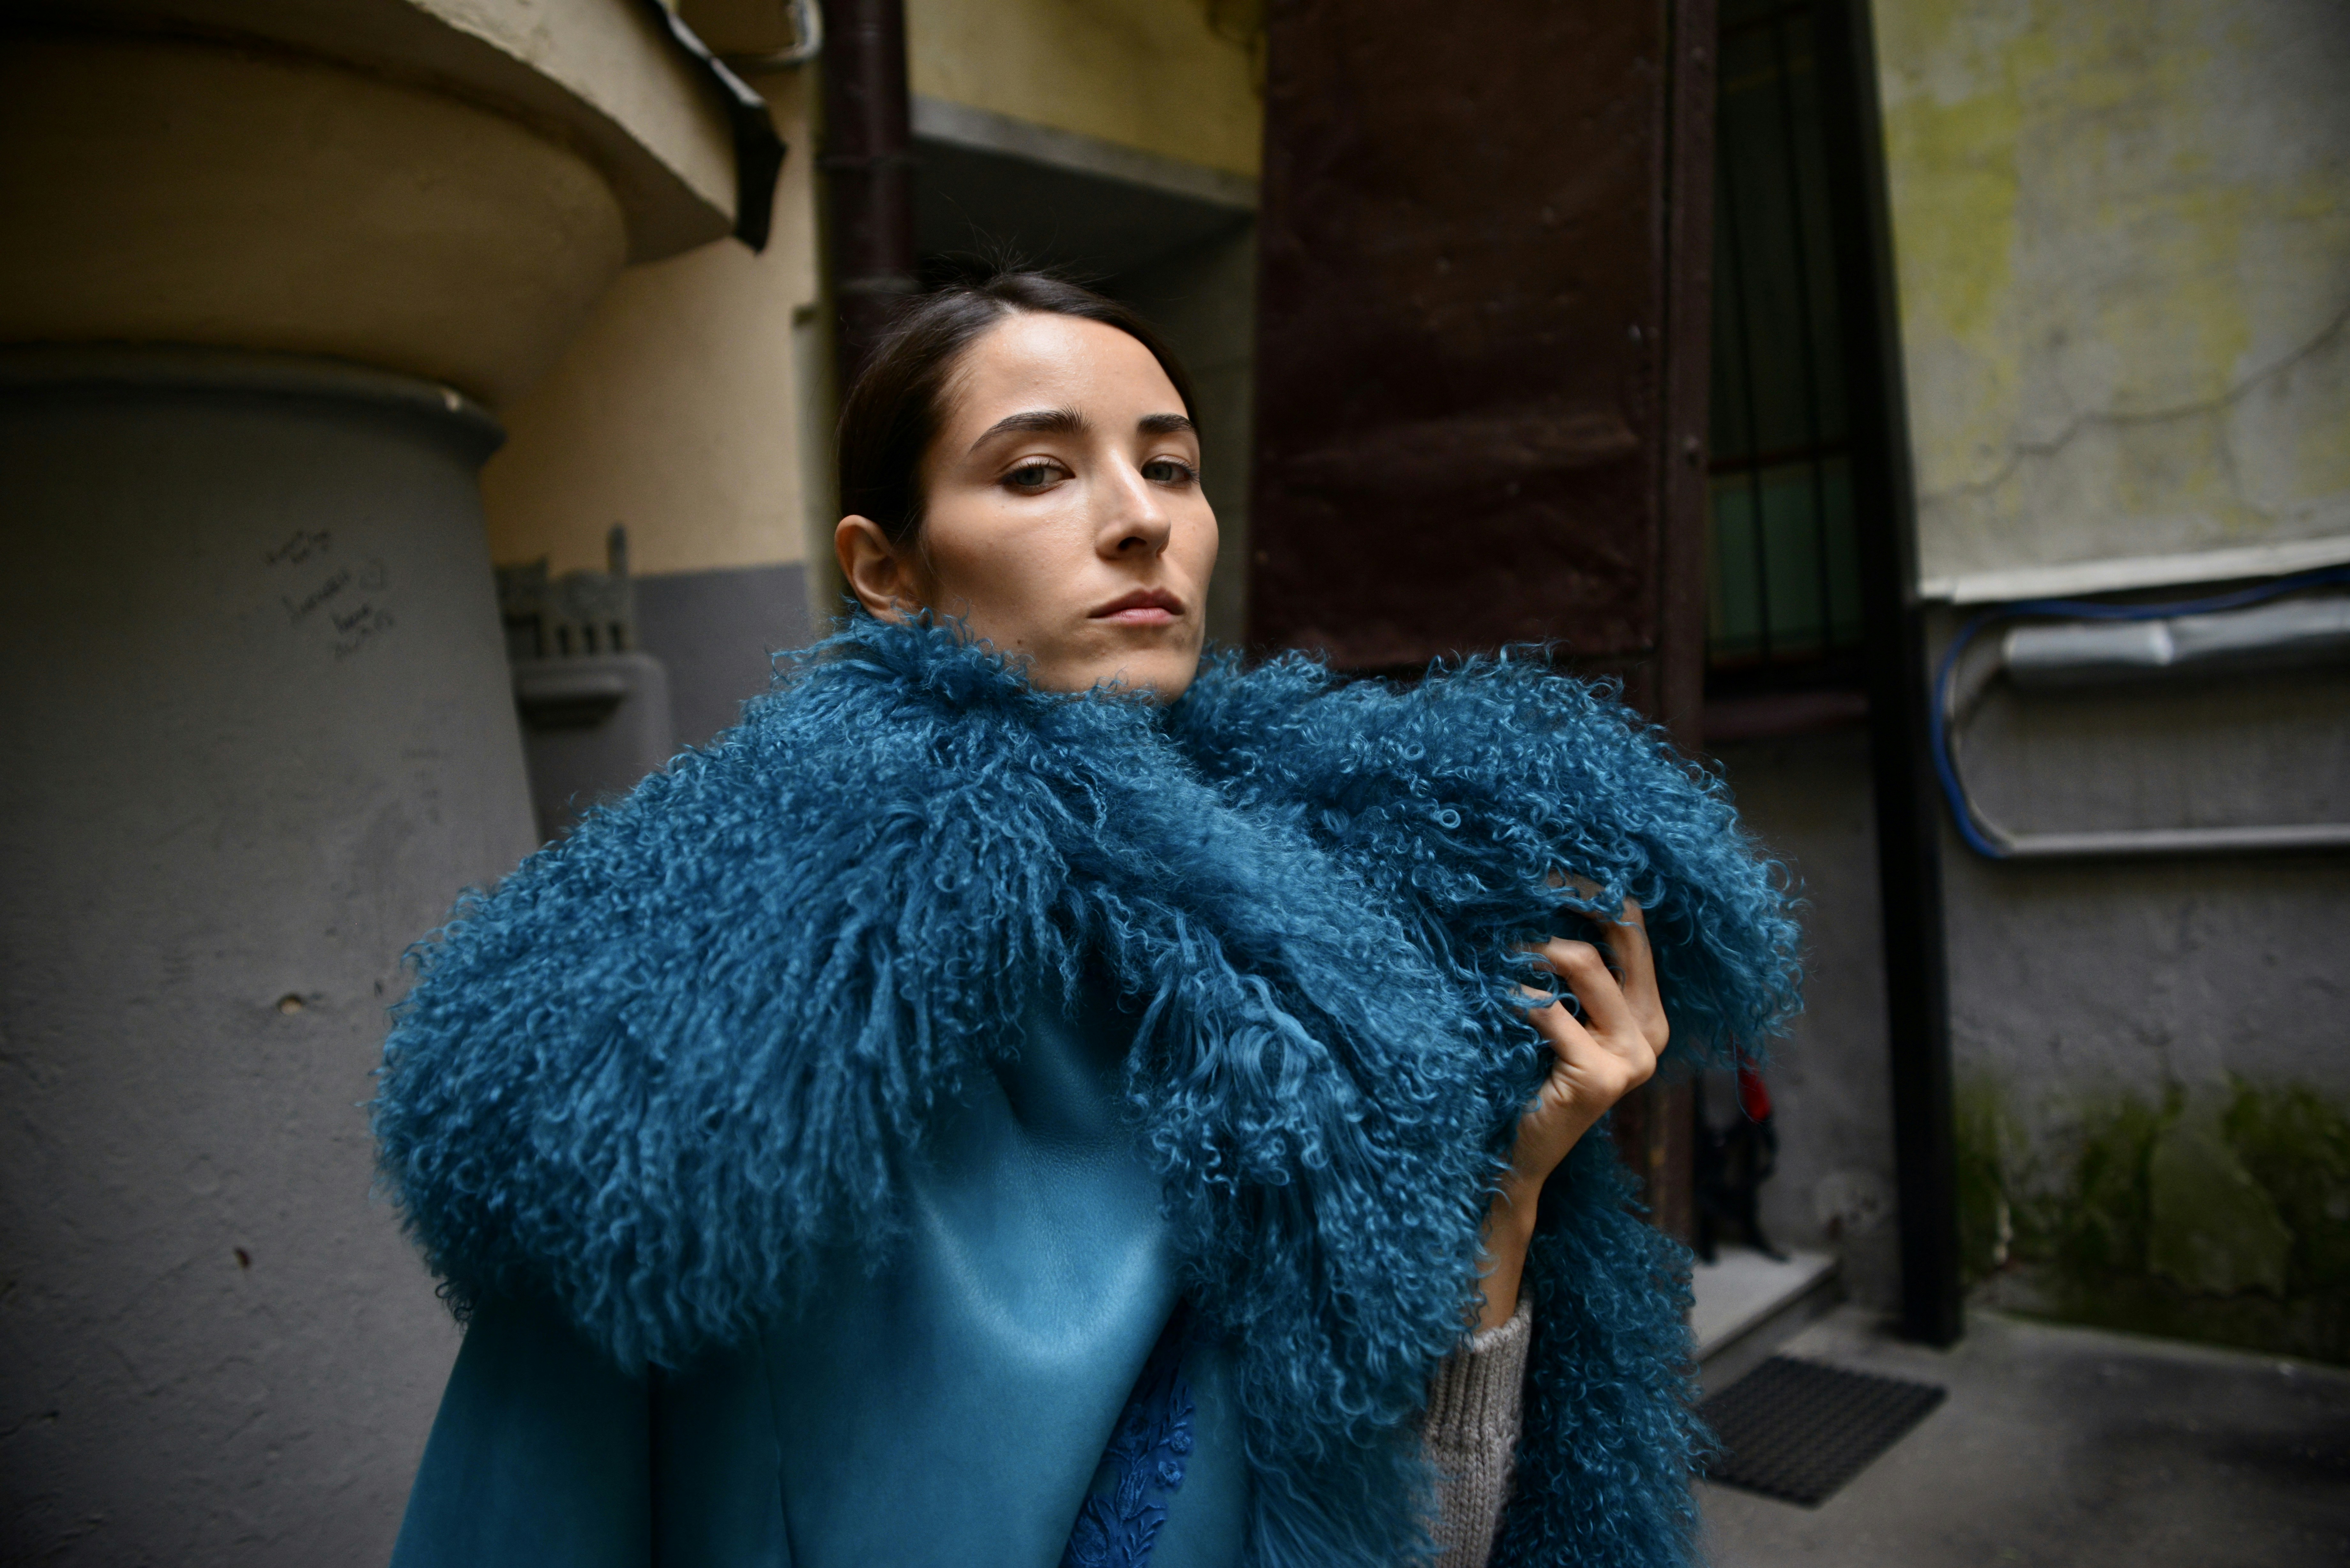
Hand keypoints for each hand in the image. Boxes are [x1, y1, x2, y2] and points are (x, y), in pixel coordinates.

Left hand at [1471, 895, 1668, 1330]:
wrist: (1512, 1158)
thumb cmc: (1525, 1076)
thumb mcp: (1554, 1016)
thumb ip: (1564, 971)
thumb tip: (1531, 893)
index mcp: (1648, 1014)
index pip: (1635, 926)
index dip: (1594, 887)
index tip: (1546, 862)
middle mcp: (1652, 1033)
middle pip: (1620, 933)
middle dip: (1569, 897)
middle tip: (1518, 877)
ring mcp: (1632, 1059)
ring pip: (1581, 964)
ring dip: (1528, 944)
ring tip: (1489, 942)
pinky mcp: (1598, 1078)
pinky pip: (1547, 1009)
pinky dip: (1511, 993)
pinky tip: (1488, 995)